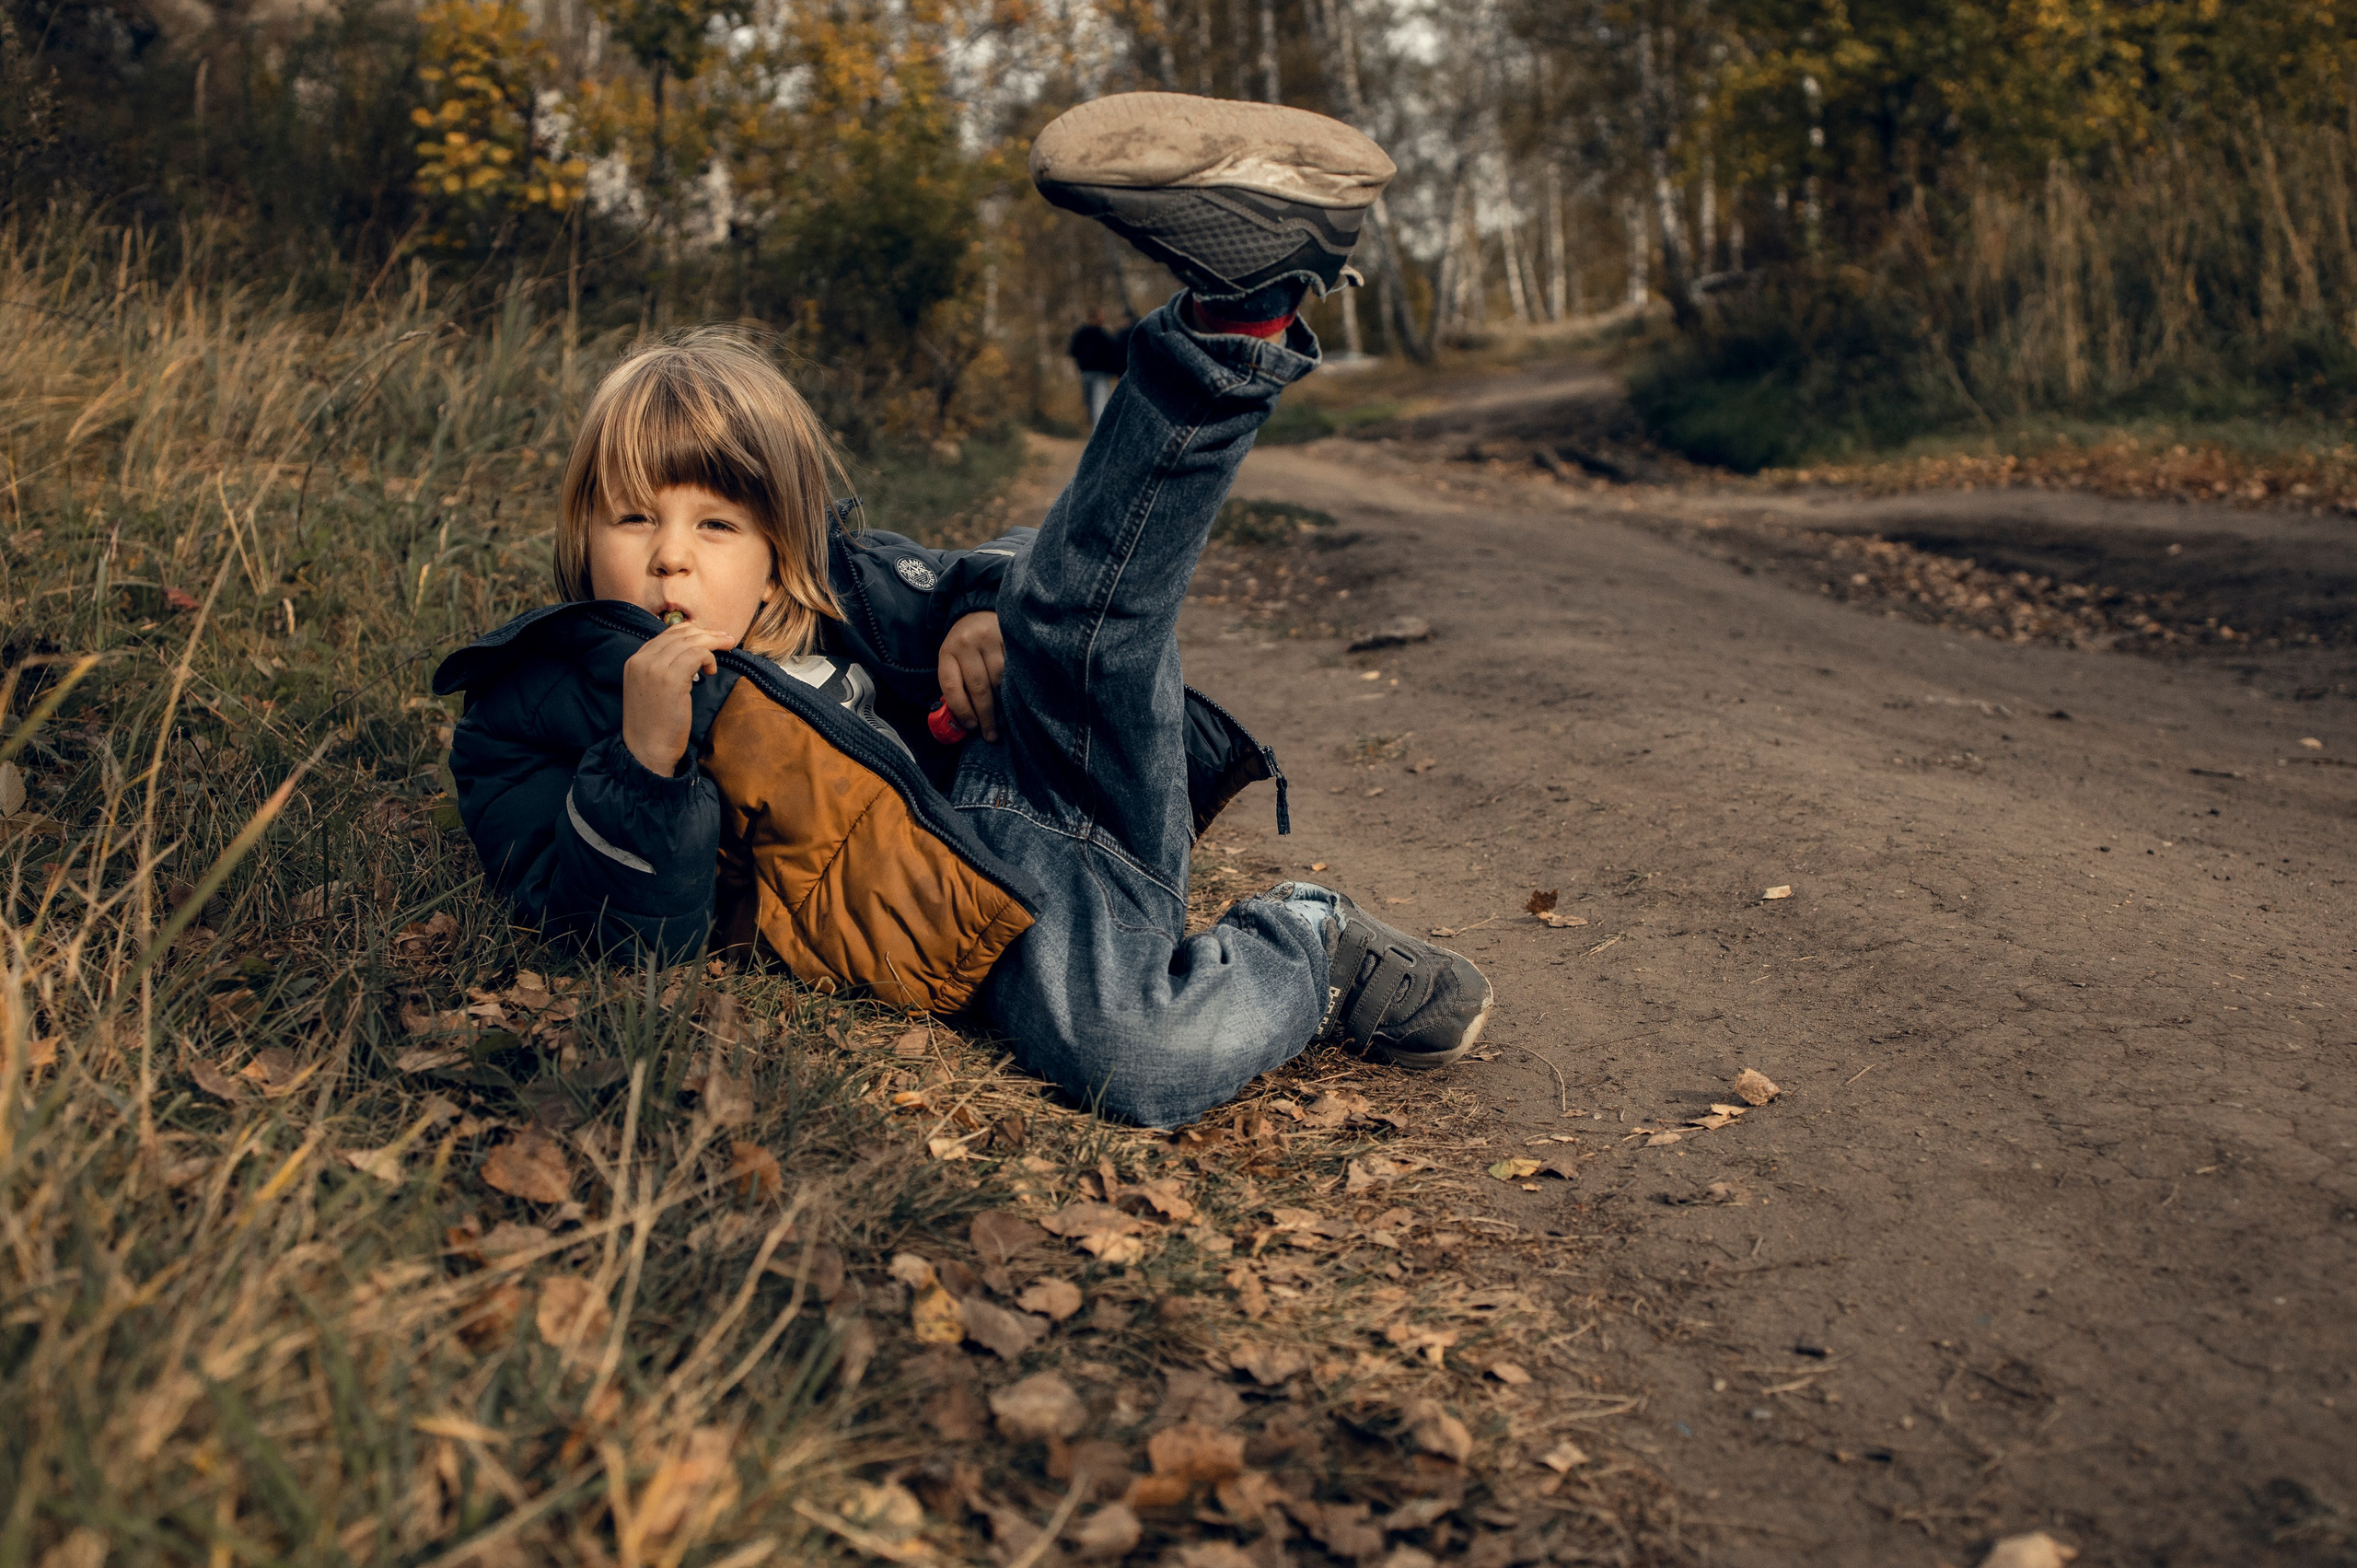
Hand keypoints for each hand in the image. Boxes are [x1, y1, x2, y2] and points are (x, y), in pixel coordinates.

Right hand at [622, 622, 735, 774]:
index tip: (710, 636)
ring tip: (728, 648)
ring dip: (713, 642)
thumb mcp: (652, 690)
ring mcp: (653, 668)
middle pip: (680, 634)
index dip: (692, 631)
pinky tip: (712, 671)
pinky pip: (697, 654)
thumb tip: (691, 653)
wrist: (647, 751)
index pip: (666, 634)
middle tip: (727, 639)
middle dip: (707, 633)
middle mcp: (641, 660)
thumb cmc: (655, 725)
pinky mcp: (670, 679)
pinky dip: (709, 658)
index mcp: (635, 661)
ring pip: (690, 641)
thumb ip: (663, 669)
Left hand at [937, 611, 1005, 742]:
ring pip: (998, 679)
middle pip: (978, 687)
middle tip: (992, 734)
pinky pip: (1013, 666)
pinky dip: (1014, 683)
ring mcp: (987, 638)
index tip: (972, 726)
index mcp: (947, 653)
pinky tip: (1015, 695)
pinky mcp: (1006, 635)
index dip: (962, 710)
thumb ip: (956, 686)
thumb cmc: (964, 647)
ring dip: (1002, 701)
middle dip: (986, 715)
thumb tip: (966, 722)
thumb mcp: (952, 661)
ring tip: (1004, 716)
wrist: (977, 612)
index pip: (952, 686)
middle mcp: (965, 644)